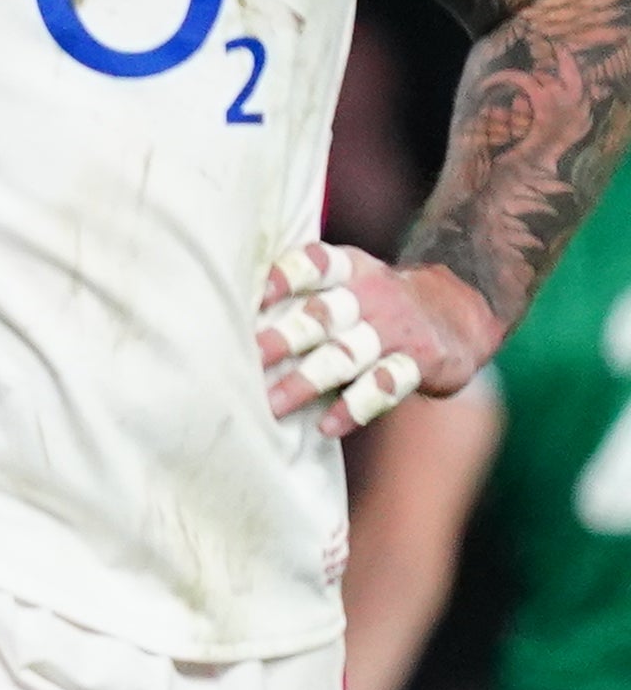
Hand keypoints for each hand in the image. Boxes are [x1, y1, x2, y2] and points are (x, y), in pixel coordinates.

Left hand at [263, 243, 490, 439]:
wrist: (464, 312)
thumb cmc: (378, 299)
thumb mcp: (351, 277)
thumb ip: (303, 289)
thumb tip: (225, 307)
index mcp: (350, 270)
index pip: (317, 263)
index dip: (287, 276)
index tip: (258, 293)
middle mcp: (371, 297)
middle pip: (323, 316)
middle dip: (283, 337)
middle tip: (248, 358)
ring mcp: (395, 331)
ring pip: (346, 356)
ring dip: (307, 381)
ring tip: (272, 405)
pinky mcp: (418, 364)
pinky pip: (384, 387)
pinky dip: (355, 407)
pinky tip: (327, 426)